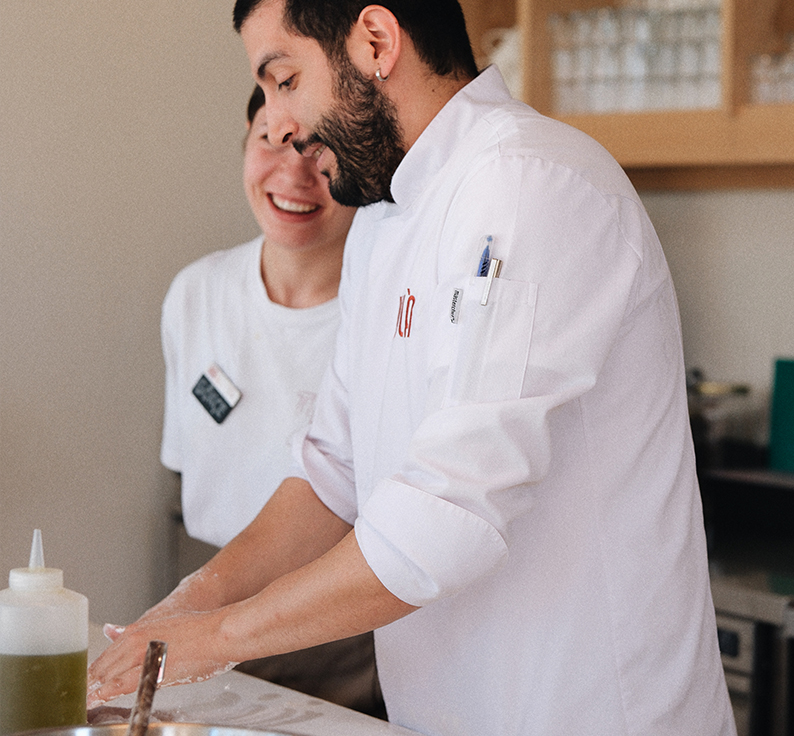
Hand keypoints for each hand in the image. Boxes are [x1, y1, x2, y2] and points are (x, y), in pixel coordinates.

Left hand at [86, 609, 237, 707]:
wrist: (221, 632)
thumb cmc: (200, 629)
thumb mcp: (164, 622)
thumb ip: (136, 631)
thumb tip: (111, 629)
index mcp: (139, 630)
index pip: (107, 654)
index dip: (96, 669)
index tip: (88, 680)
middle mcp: (136, 642)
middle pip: (103, 666)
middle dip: (90, 680)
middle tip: (79, 694)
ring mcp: (142, 656)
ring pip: (107, 676)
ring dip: (94, 688)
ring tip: (84, 699)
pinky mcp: (153, 672)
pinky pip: (121, 686)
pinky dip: (106, 693)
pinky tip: (97, 699)